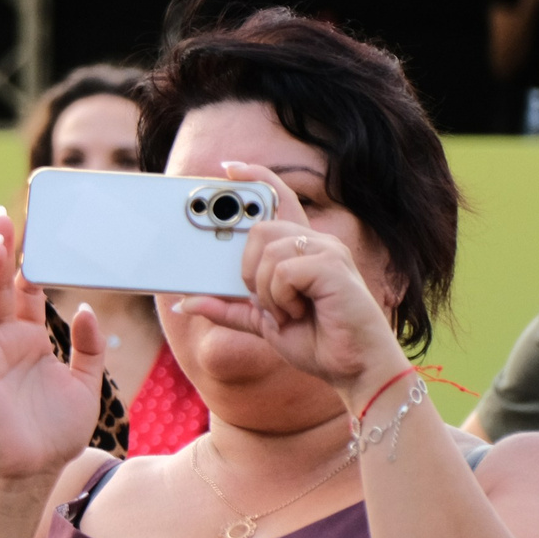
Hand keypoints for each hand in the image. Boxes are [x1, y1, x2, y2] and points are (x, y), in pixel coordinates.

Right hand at [0, 213, 107, 482]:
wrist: (36, 468)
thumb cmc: (56, 431)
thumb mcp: (86, 381)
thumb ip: (89, 344)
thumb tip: (87, 308)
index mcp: (31, 338)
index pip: (25, 289)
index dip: (26, 260)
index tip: (30, 228)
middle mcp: (6, 339)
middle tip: (3, 217)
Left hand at [171, 164, 407, 409]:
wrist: (353, 368)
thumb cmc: (317, 342)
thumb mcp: (262, 323)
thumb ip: (227, 308)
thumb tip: (185, 302)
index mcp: (301, 250)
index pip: (280, 200)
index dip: (256, 178)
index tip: (228, 168)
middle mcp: (316, 243)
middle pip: (260, 229)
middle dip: (248, 269)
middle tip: (264, 299)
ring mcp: (328, 251)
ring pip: (267, 252)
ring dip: (266, 292)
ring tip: (287, 311)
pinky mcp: (332, 267)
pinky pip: (282, 271)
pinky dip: (280, 299)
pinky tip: (298, 313)